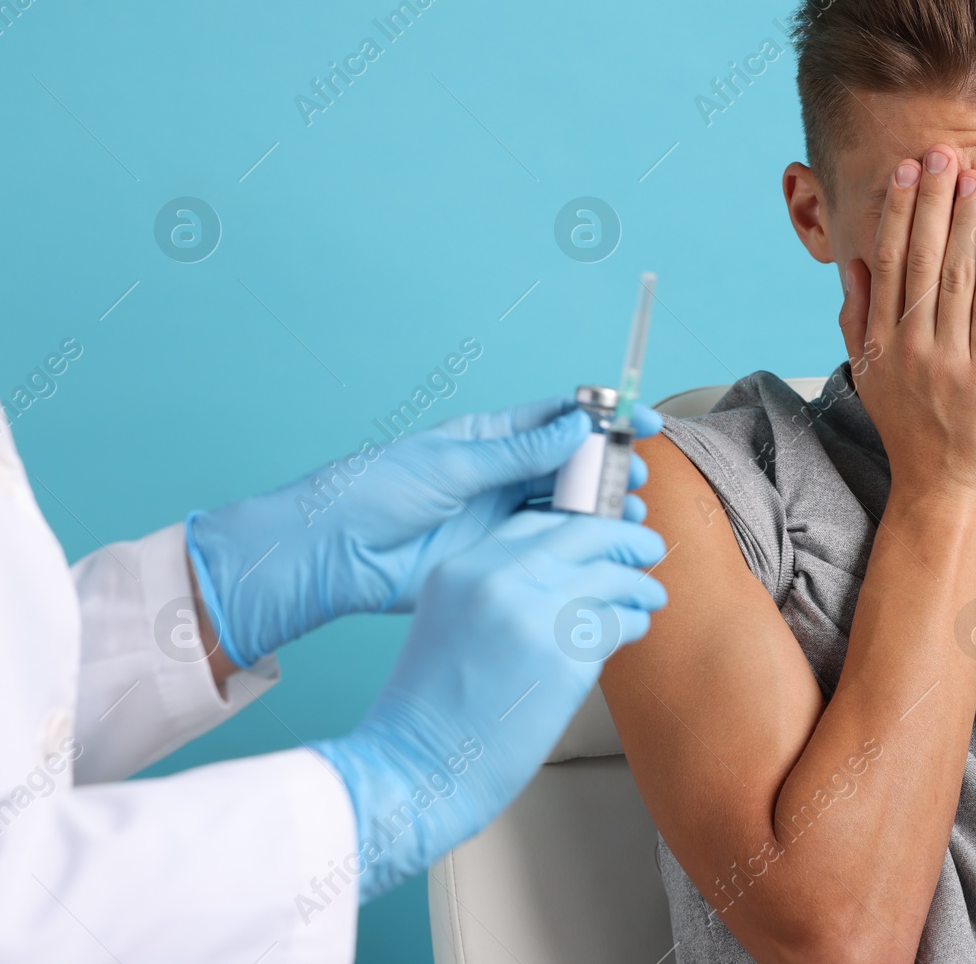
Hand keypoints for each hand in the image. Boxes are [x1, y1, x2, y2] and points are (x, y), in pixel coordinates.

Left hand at [186, 396, 662, 667]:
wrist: (332, 555)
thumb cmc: (374, 493)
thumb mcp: (451, 464)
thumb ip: (518, 452)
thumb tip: (578, 428)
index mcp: (489, 437)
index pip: (560, 418)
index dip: (605, 418)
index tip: (643, 423)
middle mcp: (501, 474)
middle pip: (572, 464)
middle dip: (610, 469)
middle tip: (634, 481)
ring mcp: (501, 517)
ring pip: (567, 508)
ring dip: (601, 510)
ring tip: (627, 519)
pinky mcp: (497, 557)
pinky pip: (549, 548)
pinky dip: (580, 547)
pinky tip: (604, 551)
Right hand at [308, 509, 666, 901]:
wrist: (418, 764)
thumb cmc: (433, 703)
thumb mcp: (448, 617)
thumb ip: (498, 585)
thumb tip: (567, 570)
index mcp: (464, 566)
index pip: (539, 521)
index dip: (582, 522)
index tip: (605, 532)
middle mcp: (500, 580)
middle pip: (585, 535)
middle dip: (626, 538)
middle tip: (647, 546)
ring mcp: (535, 617)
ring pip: (612, 578)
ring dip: (639, 585)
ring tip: (650, 594)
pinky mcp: (565, 660)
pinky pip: (618, 624)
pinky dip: (633, 623)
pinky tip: (633, 628)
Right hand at [838, 145, 975, 516]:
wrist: (942, 491)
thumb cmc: (913, 431)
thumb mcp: (873, 375)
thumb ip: (858, 320)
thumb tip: (854, 267)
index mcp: (882, 339)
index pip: (888, 261)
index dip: (898, 212)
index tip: (906, 170)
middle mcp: (908, 344)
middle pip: (918, 257)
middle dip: (930, 200)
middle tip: (940, 151)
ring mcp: (946, 359)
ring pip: (954, 275)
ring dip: (964, 219)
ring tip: (975, 173)